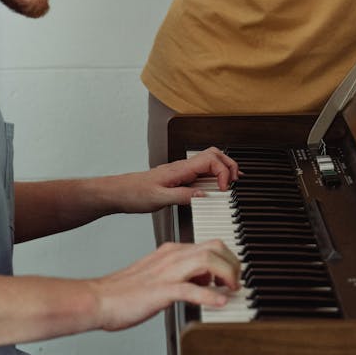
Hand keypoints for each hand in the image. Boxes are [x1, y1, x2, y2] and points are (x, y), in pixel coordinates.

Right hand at [90, 239, 240, 330]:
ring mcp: (167, 273)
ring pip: (207, 260)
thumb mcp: (159, 276)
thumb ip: (181, 274)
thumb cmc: (125, 291)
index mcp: (171, 252)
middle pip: (214, 247)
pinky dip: (209, 296)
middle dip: (233, 263)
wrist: (99, 298)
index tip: (234, 274)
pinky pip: (190, 290)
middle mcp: (172, 257)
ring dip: (226, 274)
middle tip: (237, 282)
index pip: (210, 244)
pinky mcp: (161, 291)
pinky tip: (219, 303)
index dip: (228, 258)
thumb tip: (204, 282)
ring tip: (232, 289)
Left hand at [117, 146, 239, 213]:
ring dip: (223, 168)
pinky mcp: (179, 178)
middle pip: (214, 156)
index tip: (223, 190)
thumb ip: (182, 196)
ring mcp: (182, 171)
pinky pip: (201, 172)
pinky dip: (214, 176)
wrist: (120, 192)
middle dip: (229, 165)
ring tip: (233, 181)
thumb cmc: (135, 193)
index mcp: (180, 169)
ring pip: (209, 161)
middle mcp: (183, 167)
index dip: (222, 172)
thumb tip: (203, 195)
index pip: (210, 160)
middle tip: (236, 181)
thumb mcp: (159, 199)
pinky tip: (216, 186)